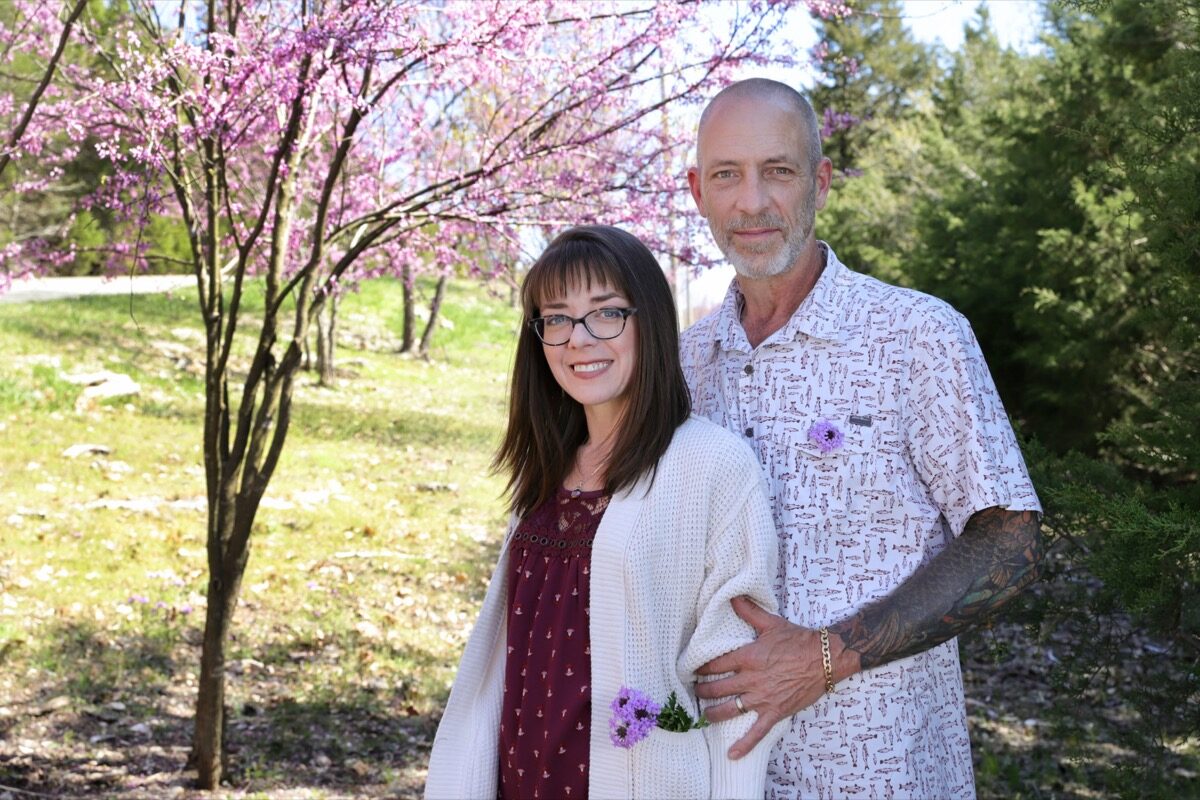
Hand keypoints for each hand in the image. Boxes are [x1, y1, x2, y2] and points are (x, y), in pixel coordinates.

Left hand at [695, 596, 831, 758]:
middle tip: (694, 691)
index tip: (691, 670)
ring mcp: (762, 698)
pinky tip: (732, 754)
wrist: (825, 658)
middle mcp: (751, 679)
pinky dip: (743, 745)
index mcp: (747, 657)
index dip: (700, 668)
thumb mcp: (772, 624)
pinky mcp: (775, 712)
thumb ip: (749, 611)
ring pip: (729, 709)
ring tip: (703, 715)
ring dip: (712, 713)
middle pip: (717, 688)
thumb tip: (733, 596)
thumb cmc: (799, 640)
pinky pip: (756, 732)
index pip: (715, 664)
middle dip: (702, 691)